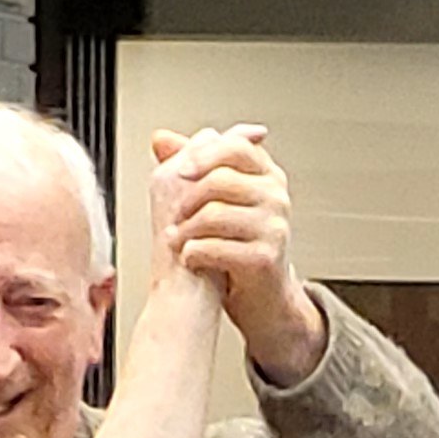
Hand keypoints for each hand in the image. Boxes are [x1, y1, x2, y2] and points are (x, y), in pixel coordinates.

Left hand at [152, 126, 323, 382]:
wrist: (263, 298)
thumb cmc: (240, 246)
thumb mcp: (218, 199)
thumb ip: (194, 165)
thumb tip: (161, 139)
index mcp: (268, 176)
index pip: (236, 147)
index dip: (204, 155)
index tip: (181, 170)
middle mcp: (277, 198)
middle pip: (220, 179)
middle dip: (188, 199)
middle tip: (175, 216)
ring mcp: (275, 228)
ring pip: (215, 214)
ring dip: (186, 229)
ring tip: (177, 239)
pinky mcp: (266, 258)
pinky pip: (217, 247)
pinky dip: (194, 253)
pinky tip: (189, 258)